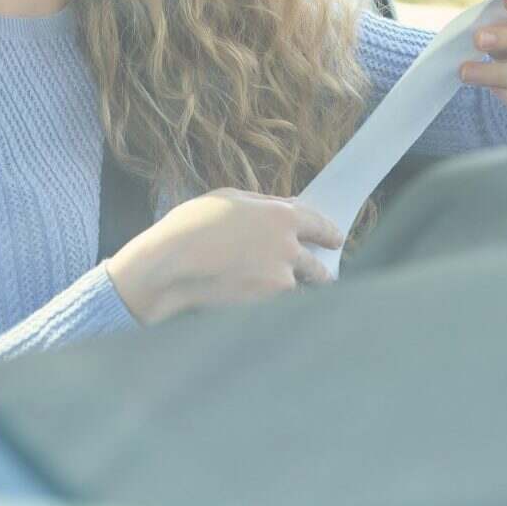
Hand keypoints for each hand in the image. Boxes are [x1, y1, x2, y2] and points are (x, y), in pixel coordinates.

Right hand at [105, 188, 342, 324]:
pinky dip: (277, 306)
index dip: (330, 233)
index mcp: (281, 216)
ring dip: (297, 291)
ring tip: (285, 294)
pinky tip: (263, 304)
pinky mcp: (266, 305)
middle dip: (320, 272)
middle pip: (318, 265)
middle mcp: (288, 248)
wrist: (170, 265)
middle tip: (321, 276)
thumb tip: (287, 206)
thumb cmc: (193, 225)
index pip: (319, 225)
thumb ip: (264, 204)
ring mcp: (279, 280)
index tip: (336, 240)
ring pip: (301, 289)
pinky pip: (281, 306)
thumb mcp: (229, 199)